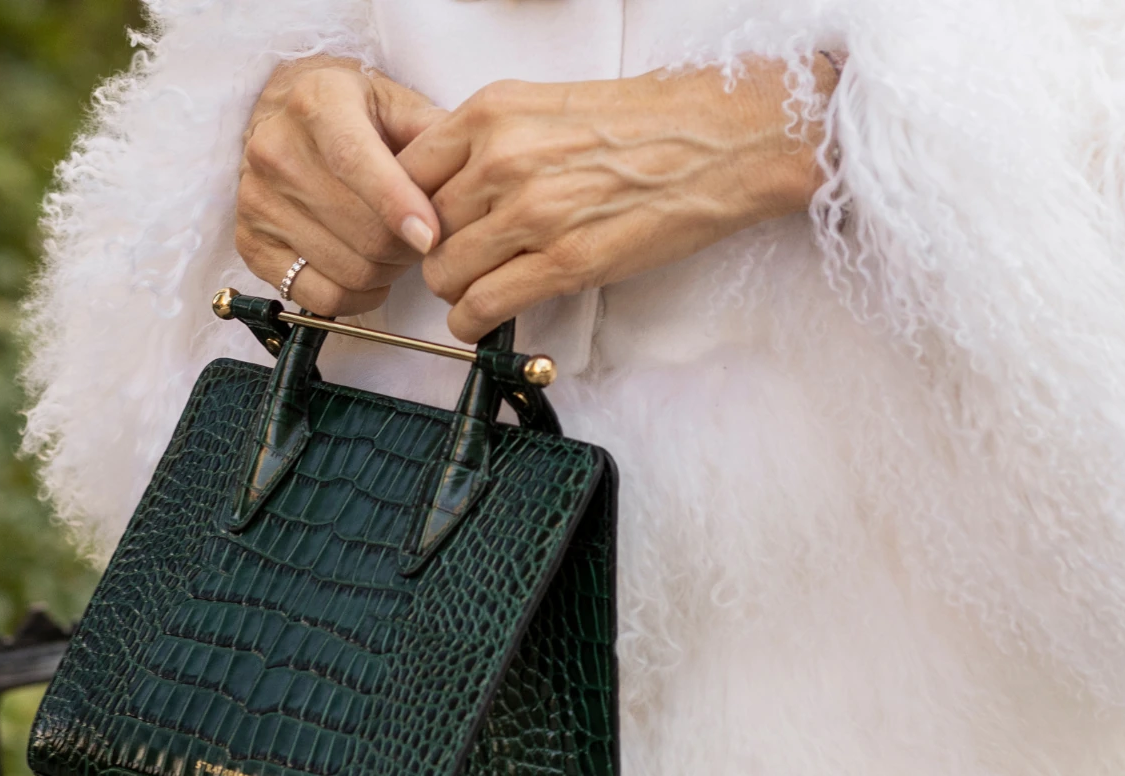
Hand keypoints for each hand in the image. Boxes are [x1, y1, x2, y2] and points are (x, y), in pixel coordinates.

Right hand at [236, 56, 447, 315]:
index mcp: (316, 103)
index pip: (356, 163)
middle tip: (425, 239)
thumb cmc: (355, 112)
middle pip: (361, 230)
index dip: (398, 205)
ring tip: (396, 250)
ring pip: (346, 268)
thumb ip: (434, 135)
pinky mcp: (250, 242)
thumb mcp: (398, 102)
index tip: (431, 236)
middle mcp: (276, 150)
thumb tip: (467, 179)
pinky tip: (369, 276)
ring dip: (387, 272)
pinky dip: (356, 297)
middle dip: (408, 246)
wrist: (287, 112)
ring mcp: (258, 200)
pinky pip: (317, 296)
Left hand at [398, 58, 835, 340]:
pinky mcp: (566, 263)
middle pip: (422, 226)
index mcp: (492, 112)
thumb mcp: (547, 105)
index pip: (405, 170)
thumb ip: (489, 139)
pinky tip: (480, 317)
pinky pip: (482, 305)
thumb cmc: (642, 123)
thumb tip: (444, 184)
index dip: (408, 206)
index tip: (424, 222)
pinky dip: (471, 320)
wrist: (719, 140)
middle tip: (459, 258)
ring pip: (445, 270)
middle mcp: (502, 159)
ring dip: (454, 288)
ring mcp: (533, 213)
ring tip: (475, 288)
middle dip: (436, 249)